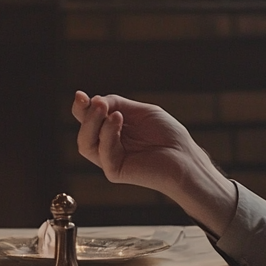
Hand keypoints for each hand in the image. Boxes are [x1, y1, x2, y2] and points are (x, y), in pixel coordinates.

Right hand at [72, 91, 237, 235]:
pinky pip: (104, 151)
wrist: (185, 157)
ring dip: (91, 122)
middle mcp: (107, 146)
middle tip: (88, 99)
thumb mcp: (140, 111)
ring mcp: (109, 160)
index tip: (80, 95)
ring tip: (101, 106)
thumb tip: (95, 100)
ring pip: (86, 143)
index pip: (89, 119)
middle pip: (84, 131)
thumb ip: (118, 104)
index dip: (82, 107)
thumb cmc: (167, 135)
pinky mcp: (115, 171)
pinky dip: (107, 133)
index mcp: (111, 131)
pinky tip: (117, 118)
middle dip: (83, 113)